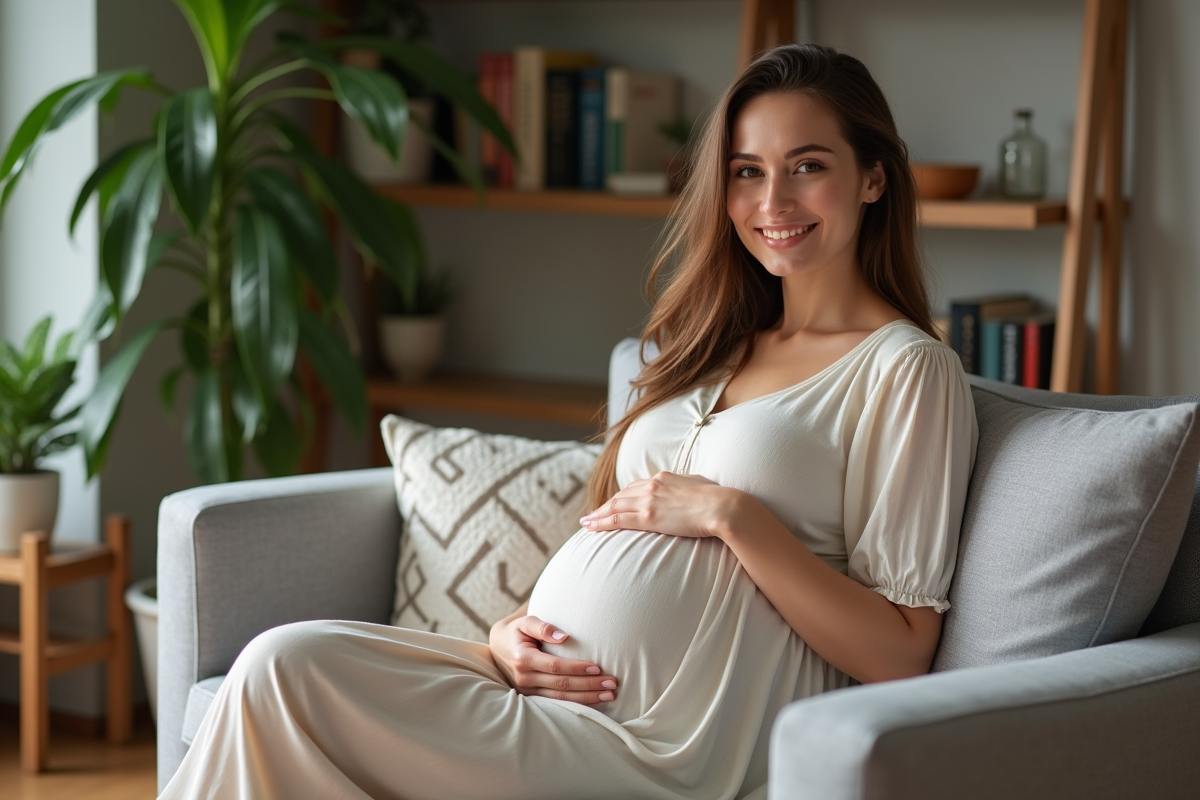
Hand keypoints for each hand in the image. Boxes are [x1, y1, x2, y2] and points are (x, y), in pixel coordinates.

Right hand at [488, 612, 617, 705]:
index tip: (598, 667)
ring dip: (587, 698)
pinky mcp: (532, 697)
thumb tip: (564, 636)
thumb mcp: (525, 622)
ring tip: (609, 695)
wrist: (500, 647)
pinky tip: (595, 702)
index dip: (577, 668)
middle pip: (562, 685)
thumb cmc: (517, 631)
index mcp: (523, 659)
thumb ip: (543, 627)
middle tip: (612, 684)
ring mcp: (527, 691)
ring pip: (561, 698)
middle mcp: (524, 678)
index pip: (555, 666)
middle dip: (589, 685)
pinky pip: (557, 703)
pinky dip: (577, 703)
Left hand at [579, 471, 740, 539]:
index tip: (614, 503)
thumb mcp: (699, 486)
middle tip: (592, 515)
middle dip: (605, 506)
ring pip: (615, 507)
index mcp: (663, 478)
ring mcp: (649, 501)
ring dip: (598, 515)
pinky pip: (618, 520)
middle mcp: (652, 486)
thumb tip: (687, 490)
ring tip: (586, 523)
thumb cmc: (718, 499)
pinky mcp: (649, 517)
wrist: (722, 507)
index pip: (636, 487)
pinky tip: (591, 527)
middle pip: (621, 496)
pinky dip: (601, 522)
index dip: (622, 496)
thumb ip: (686, 487)